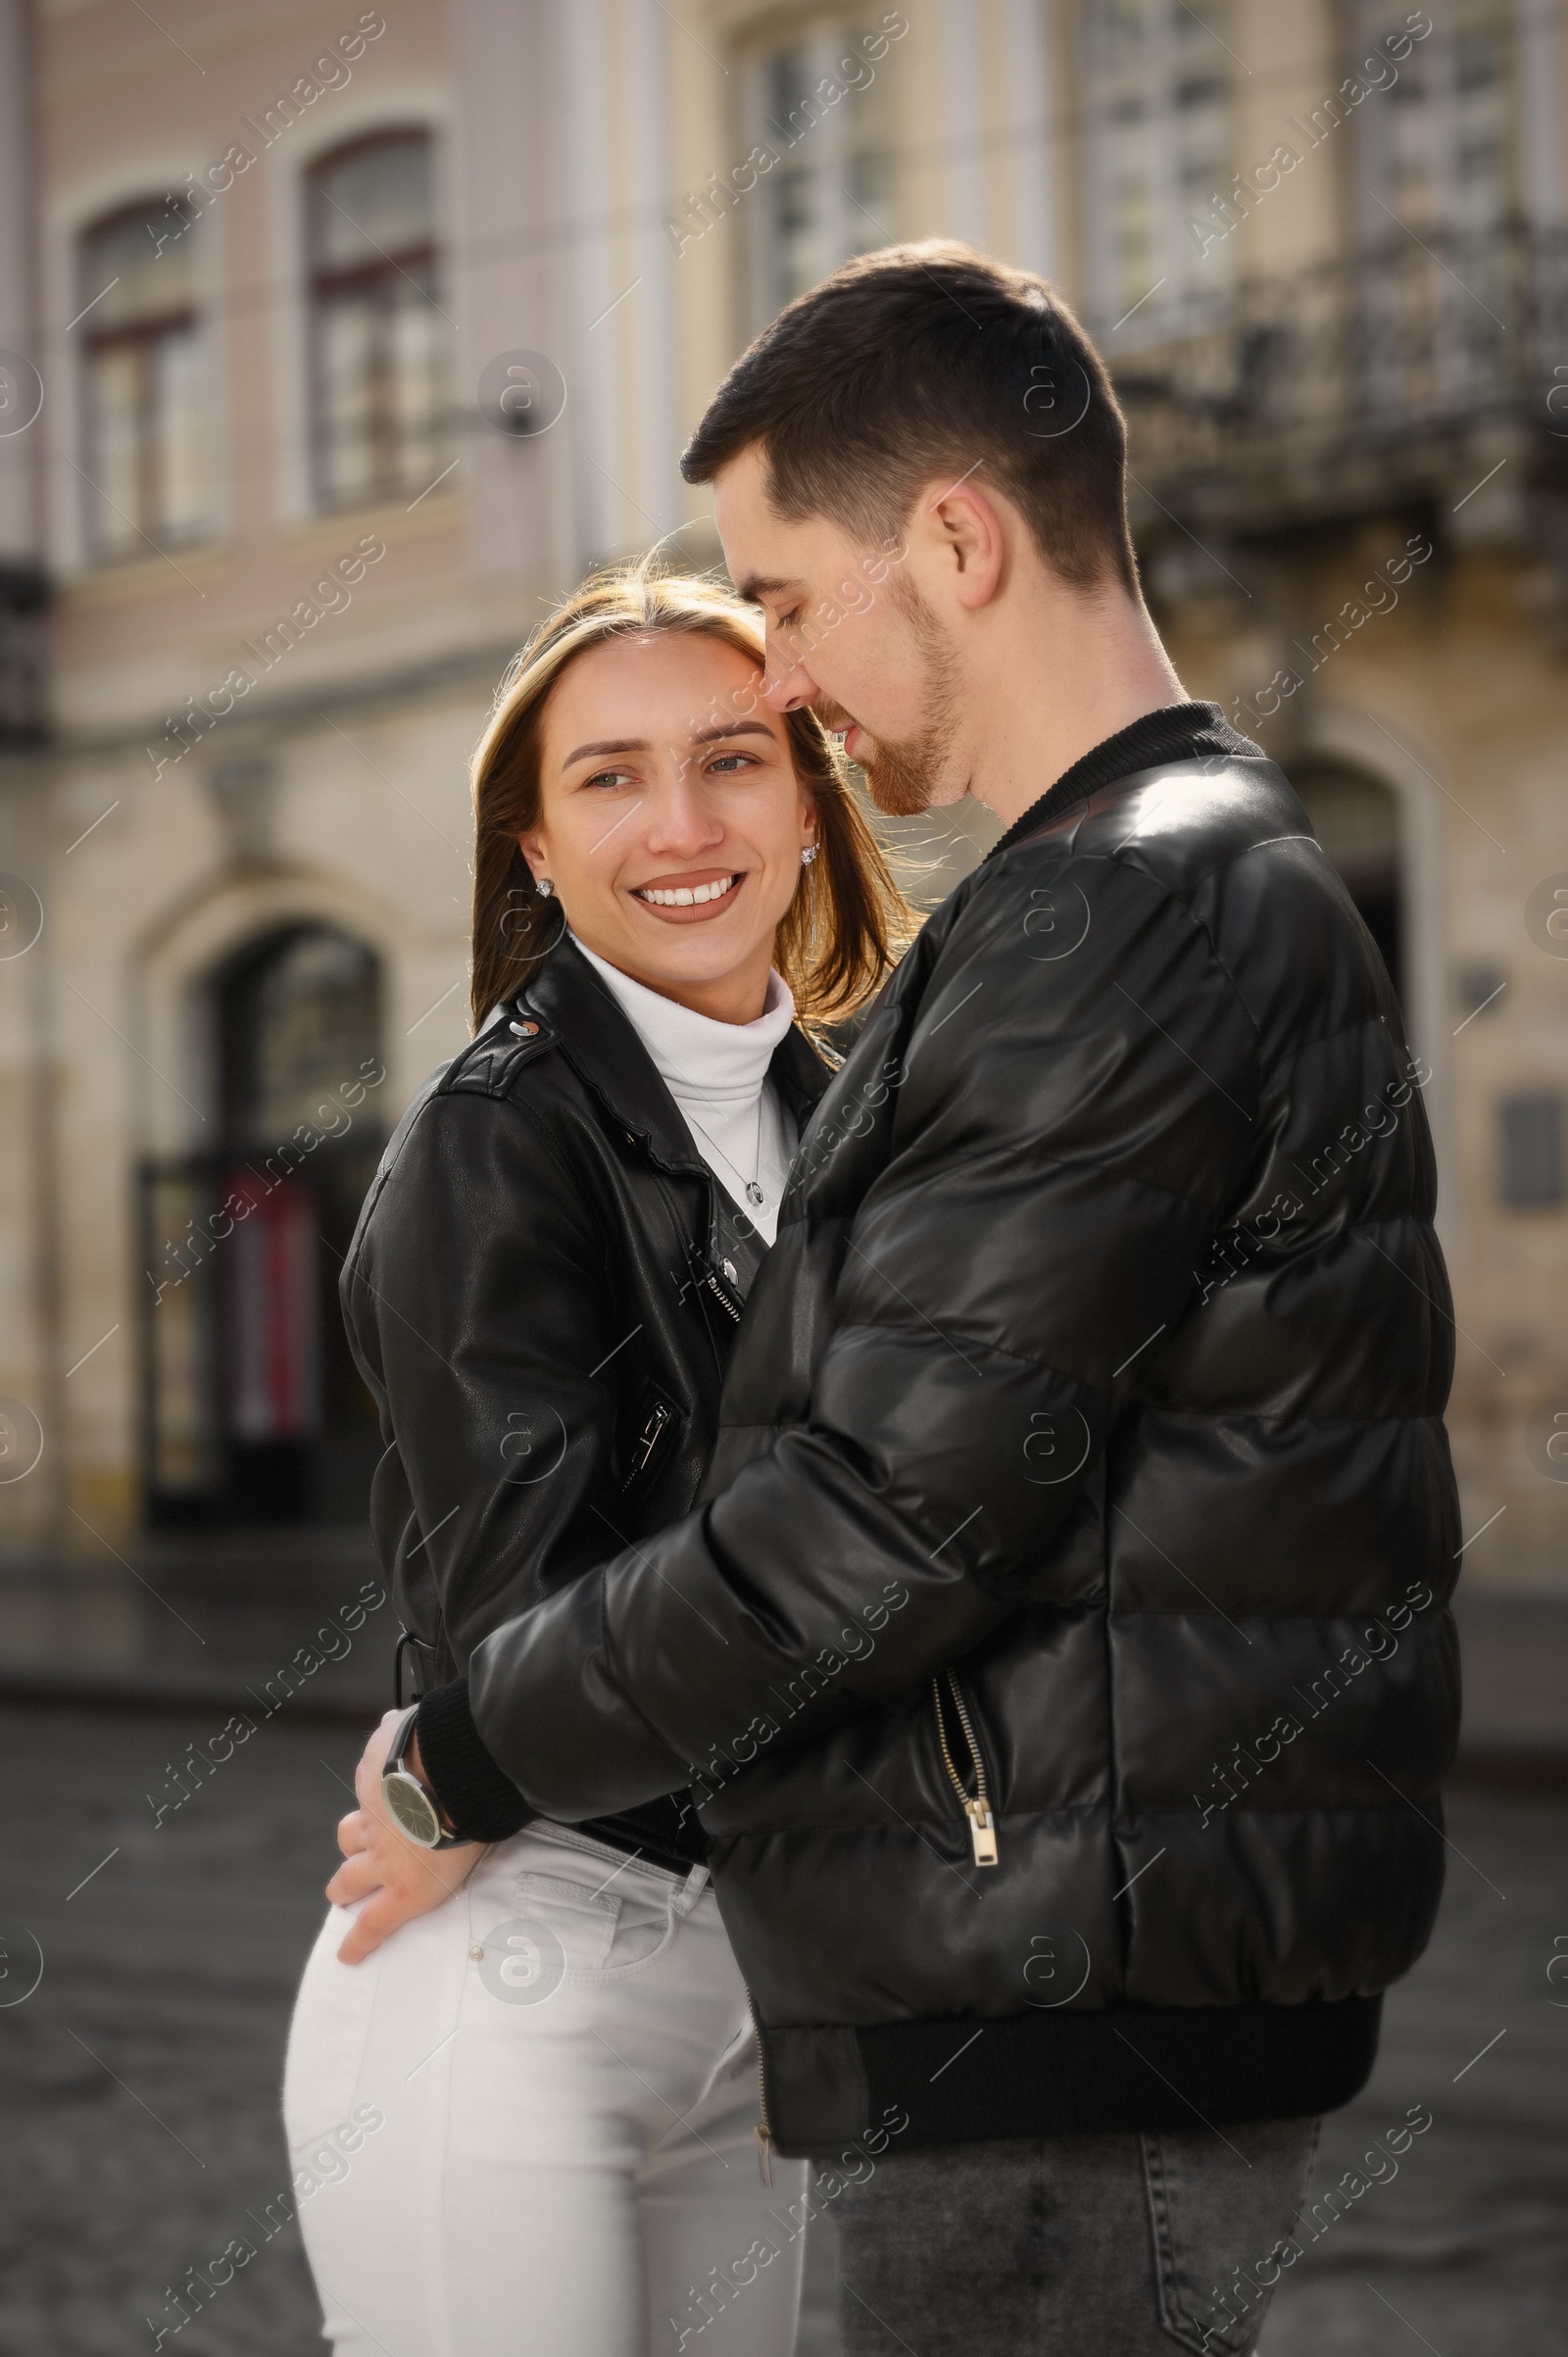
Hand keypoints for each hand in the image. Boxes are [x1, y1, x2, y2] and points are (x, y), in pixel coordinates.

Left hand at [327, 1708, 484, 1963]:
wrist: (455, 1776)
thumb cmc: (441, 1744)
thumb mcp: (409, 1725)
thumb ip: (401, 1727)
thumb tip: (393, 1717)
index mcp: (380, 1781)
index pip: (371, 1793)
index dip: (375, 1802)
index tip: (380, 1806)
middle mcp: (375, 1821)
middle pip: (349, 1839)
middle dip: (351, 1846)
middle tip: (355, 1858)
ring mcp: (384, 1859)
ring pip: (349, 1881)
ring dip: (347, 1887)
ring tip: (346, 1898)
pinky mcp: (403, 1892)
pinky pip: (374, 1924)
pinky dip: (359, 1941)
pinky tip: (349, 1955)